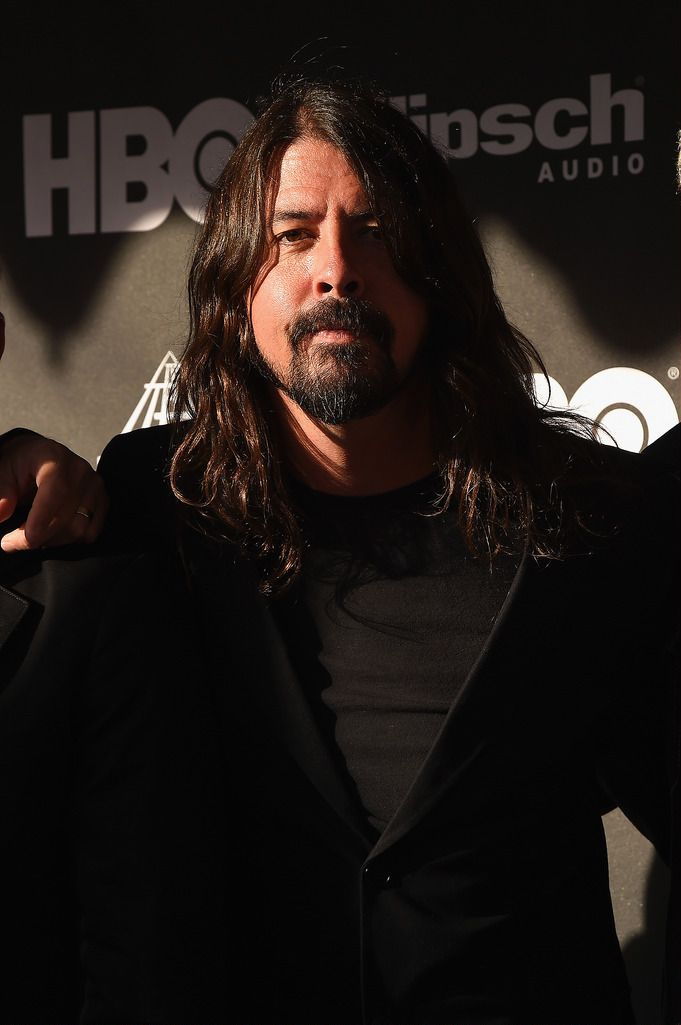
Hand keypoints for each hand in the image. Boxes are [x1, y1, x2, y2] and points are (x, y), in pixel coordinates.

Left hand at [0, 432, 107, 550]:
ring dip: (52, 541)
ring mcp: (94, 486)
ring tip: (33, 534)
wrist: (41, 455)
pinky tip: (53, 532)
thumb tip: (1, 514)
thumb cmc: (21, 463)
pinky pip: (91, 532)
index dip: (36, 524)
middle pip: (66, 519)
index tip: (11, 542)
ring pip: (79, 530)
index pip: (55, 495)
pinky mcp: (103, 499)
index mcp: (54, 459)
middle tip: (13, 541)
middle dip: (37, 538)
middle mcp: (80, 471)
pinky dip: (70, 540)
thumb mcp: (2, 472)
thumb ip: (1, 493)